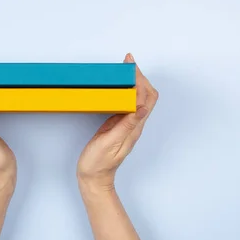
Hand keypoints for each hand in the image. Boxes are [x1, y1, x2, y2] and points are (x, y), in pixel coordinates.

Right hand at [77, 53, 157, 189]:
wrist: (93, 178)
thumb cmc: (99, 163)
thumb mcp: (111, 143)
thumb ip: (126, 125)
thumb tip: (142, 107)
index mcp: (134, 127)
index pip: (146, 99)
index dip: (141, 79)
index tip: (131, 66)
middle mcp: (133, 124)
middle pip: (144, 95)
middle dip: (138, 76)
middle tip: (127, 62)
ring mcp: (125, 123)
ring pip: (136, 97)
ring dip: (132, 81)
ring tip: (123, 68)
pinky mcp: (116, 123)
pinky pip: (125, 103)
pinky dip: (123, 90)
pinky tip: (115, 85)